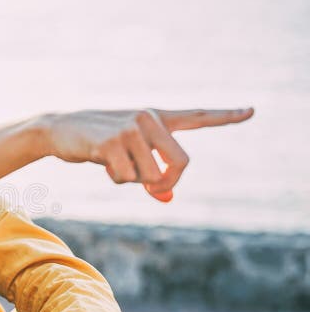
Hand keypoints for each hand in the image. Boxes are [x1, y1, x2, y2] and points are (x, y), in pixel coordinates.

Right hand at [41, 107, 253, 201]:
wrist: (59, 129)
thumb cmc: (97, 142)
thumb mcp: (126, 156)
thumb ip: (150, 175)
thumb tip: (166, 200)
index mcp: (157, 117)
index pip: (197, 116)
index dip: (226, 116)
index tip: (252, 111)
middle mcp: (149, 118)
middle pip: (181, 163)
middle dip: (166, 184)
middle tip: (153, 190)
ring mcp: (131, 128)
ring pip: (150, 176)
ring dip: (133, 181)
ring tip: (113, 163)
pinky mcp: (112, 141)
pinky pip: (126, 177)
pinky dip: (115, 178)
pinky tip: (101, 161)